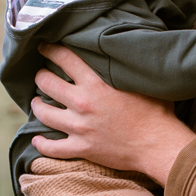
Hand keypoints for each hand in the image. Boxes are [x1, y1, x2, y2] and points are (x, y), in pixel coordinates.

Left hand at [32, 43, 194, 183]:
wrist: (158, 145)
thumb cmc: (156, 111)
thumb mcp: (140, 80)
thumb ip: (123, 66)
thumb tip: (122, 49)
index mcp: (95, 83)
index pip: (64, 58)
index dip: (50, 49)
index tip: (43, 47)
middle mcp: (82, 103)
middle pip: (46, 83)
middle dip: (40, 77)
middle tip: (41, 76)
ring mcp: (79, 127)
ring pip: (43, 113)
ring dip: (36, 106)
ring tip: (37, 103)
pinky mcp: (82, 148)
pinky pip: (52, 148)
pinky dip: (41, 144)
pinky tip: (37, 139)